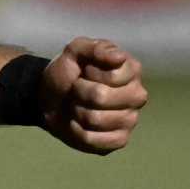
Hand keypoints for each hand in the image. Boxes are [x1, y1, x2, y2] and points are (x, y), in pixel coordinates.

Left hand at [40, 38, 146, 154]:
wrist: (51, 98)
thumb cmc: (69, 72)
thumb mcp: (76, 51)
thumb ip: (96, 48)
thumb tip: (119, 57)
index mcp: (132, 70)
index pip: (112, 76)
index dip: (90, 73)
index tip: (85, 71)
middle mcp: (137, 95)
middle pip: (101, 97)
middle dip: (80, 92)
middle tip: (77, 89)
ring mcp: (131, 120)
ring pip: (95, 119)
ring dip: (77, 111)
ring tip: (78, 105)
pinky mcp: (120, 140)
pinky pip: (94, 139)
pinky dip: (77, 131)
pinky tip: (78, 123)